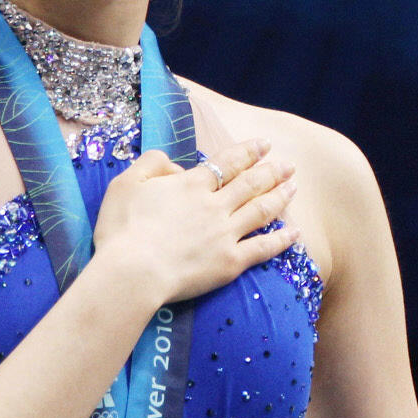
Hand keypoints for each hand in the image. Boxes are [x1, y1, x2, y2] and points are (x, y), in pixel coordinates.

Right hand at [93, 137, 299, 305]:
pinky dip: (282, 239)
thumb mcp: (125, 184)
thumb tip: (175, 164)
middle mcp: (215, 206)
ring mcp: (226, 234)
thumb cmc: (121, 229)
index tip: (265, 145)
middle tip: (289, 165)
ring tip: (294, 187)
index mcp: (191, 185)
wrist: (131, 272)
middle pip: (251, 184)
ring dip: (280, 196)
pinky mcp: (230, 262)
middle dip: (272, 171)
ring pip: (262, 210)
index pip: (227, 163)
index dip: (248, 152)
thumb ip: (151, 164)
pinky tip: (295, 233)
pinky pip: (263, 248)